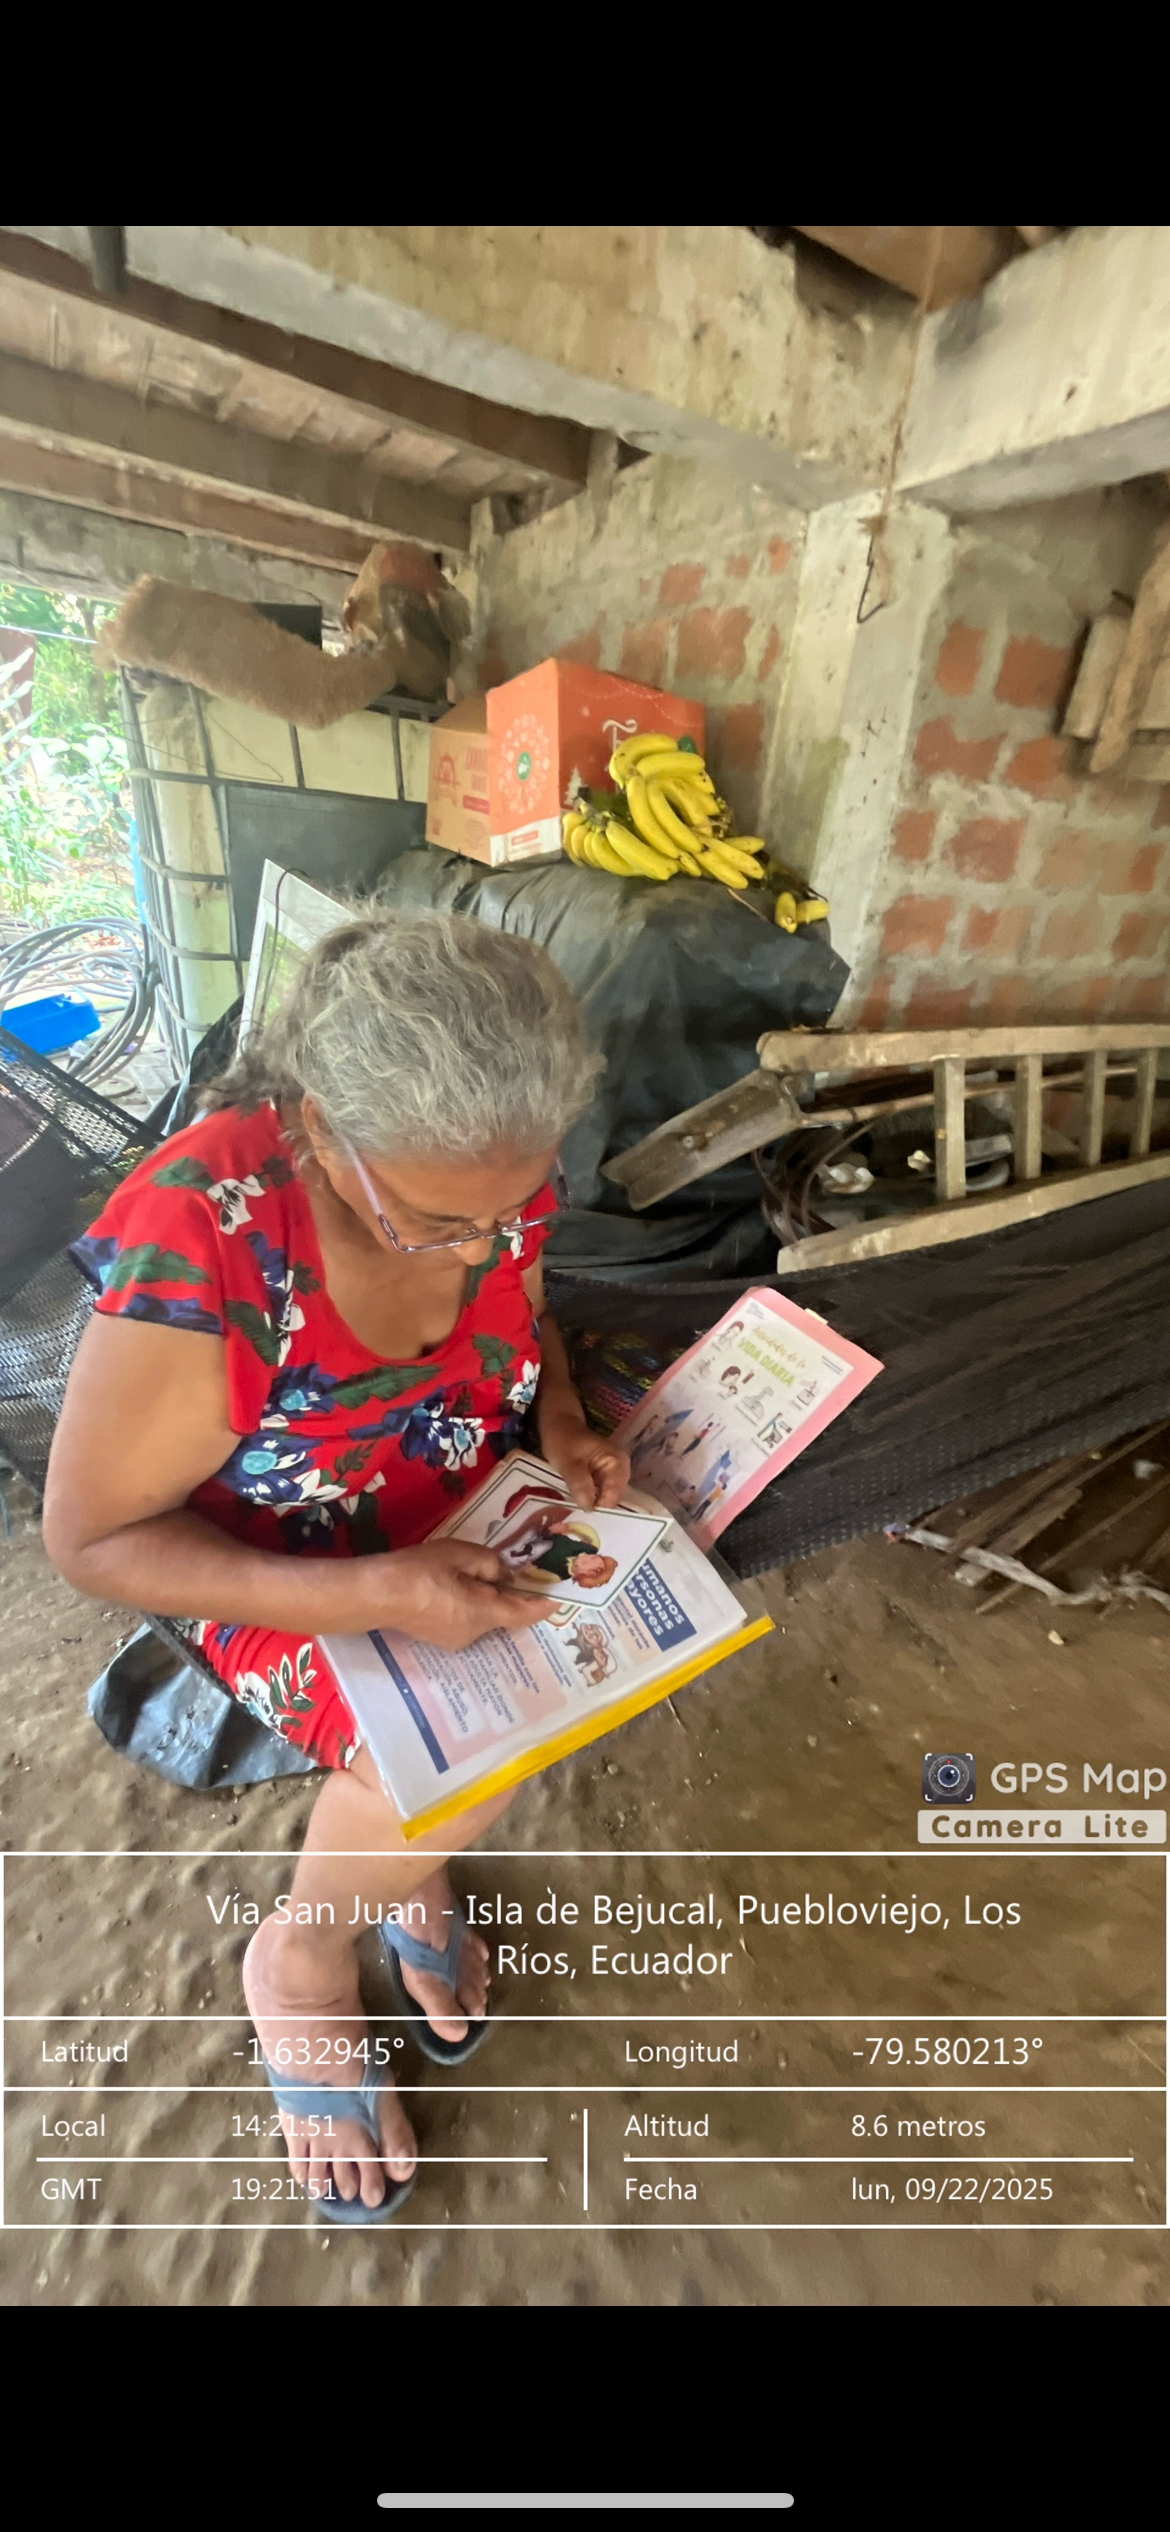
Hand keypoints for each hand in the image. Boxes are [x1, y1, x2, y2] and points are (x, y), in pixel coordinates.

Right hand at [356, 1538, 557, 1650]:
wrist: (375, 1594)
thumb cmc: (420, 1570)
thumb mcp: (461, 1554)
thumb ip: (490, 1564)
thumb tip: (505, 1575)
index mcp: (483, 1614)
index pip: (522, 1614)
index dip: (541, 1606)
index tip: (558, 1600)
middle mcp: (473, 1634)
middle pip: (502, 1614)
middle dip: (509, 1595)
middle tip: (512, 1571)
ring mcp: (453, 1640)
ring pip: (482, 1617)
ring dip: (486, 1598)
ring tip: (472, 1573)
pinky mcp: (437, 1637)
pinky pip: (465, 1619)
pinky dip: (469, 1604)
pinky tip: (453, 1586)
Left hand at [540, 1407, 630, 1509]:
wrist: (558, 1424)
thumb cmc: (563, 1439)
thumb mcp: (568, 1462)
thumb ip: (580, 1484)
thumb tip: (589, 1507)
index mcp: (618, 1463)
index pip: (613, 1495)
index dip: (598, 1508)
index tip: (580, 1515)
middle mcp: (621, 1470)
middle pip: (612, 1499)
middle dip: (596, 1509)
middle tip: (576, 1517)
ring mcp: (613, 1474)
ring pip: (605, 1499)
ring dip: (592, 1506)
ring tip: (575, 1513)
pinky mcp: (603, 1478)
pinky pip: (599, 1494)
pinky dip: (590, 1500)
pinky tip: (577, 1505)